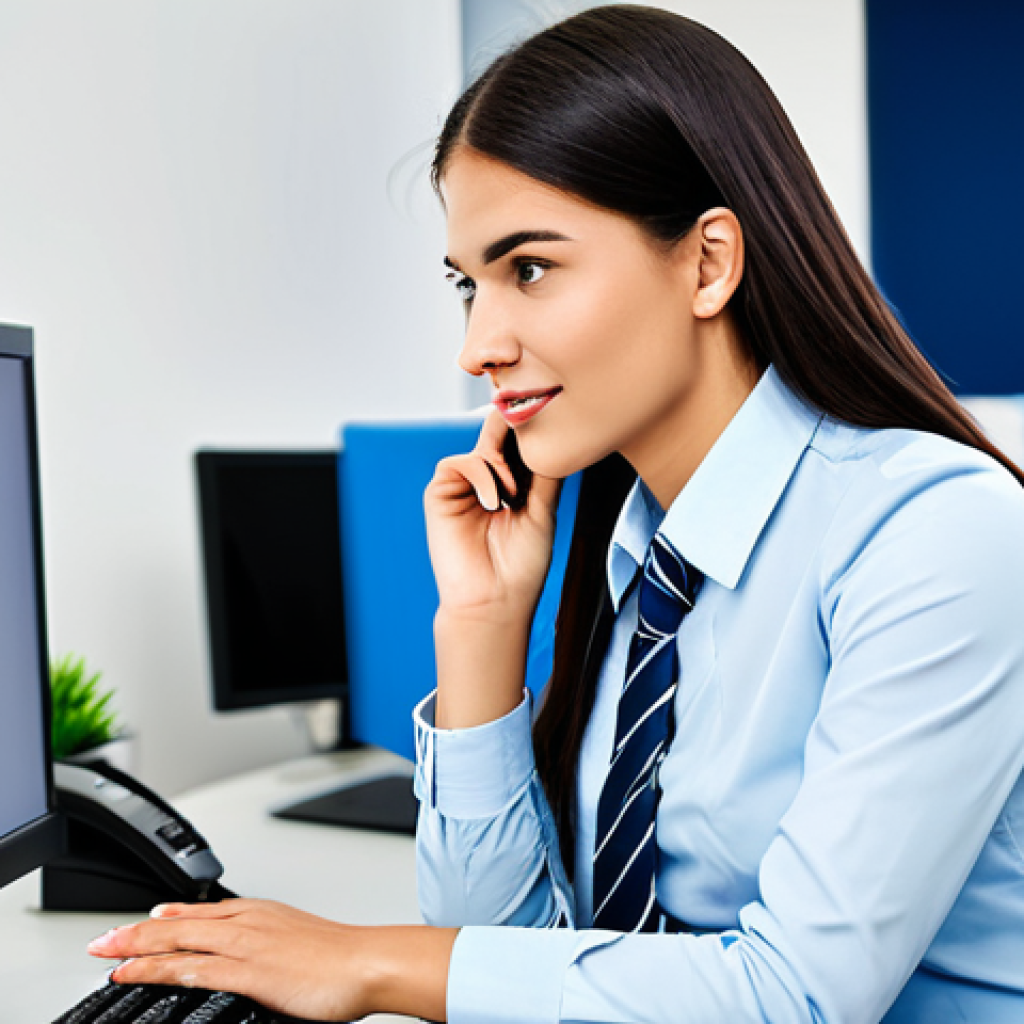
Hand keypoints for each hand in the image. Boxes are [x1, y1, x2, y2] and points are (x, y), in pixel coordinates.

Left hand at [87, 899, 455, 1021]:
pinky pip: (189, 969)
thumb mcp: (300, 945)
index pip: (202, 912)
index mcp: (260, 913)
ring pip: (176, 941)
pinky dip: (156, 969)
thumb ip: (272, 952)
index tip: (144, 921)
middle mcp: (246, 921)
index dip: (167, 918)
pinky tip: (134, 974)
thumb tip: (261, 963)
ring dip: (136, 947)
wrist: (366, 961)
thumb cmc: (342, 959)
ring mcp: (244, 943)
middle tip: (105, 937)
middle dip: (137, 930)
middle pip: (180, 922)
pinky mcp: (245, 969)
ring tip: (106, 954)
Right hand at [424, 411, 561, 622]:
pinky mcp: (440, 493)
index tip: (551, 424)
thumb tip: (557, 436)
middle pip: (500, 435)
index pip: (521, 445)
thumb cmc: (521, 565)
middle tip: (531, 429)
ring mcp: (464, 486)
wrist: (495, 599)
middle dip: (517, 430)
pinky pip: (459, 463)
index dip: (534, 432)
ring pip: (482, 446)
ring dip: (501, 464)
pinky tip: (493, 502)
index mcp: (513, 484)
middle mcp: (488, 480)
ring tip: (512, 495)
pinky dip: (480, 476)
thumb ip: (545, 473)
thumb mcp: (542, 511)